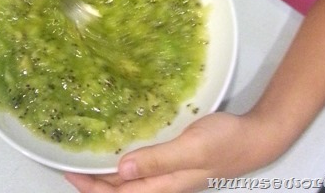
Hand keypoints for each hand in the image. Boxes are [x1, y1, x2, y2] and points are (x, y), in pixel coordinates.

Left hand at [65, 112, 282, 192]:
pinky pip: (144, 165)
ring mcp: (171, 172)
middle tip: (70, 162)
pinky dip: (126, 159)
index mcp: (165, 185)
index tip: (68, 171)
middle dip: (94, 181)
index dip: (92, 187)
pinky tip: (121, 143)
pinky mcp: (176, 158)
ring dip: (108, 172)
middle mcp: (164, 182)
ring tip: (88, 155)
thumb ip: (157, 160)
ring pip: (131, 179)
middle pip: (121, 190)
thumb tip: (120, 171)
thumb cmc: (224, 142)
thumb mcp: (190, 149)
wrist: (255, 138)